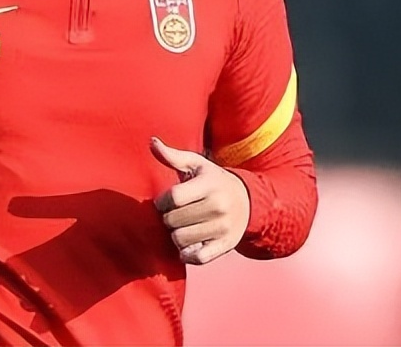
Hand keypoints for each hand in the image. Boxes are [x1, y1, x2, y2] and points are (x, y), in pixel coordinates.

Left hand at [150, 136, 249, 264]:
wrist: (248, 202)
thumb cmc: (214, 181)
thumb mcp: (197, 165)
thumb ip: (173, 156)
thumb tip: (152, 142)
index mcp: (209, 185)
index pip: (173, 198)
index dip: (162, 202)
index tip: (164, 202)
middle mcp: (218, 206)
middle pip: (173, 220)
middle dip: (168, 218)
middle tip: (176, 214)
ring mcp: (223, 228)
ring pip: (180, 240)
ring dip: (176, 235)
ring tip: (183, 226)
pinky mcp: (225, 246)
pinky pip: (197, 258)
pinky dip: (187, 254)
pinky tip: (188, 244)